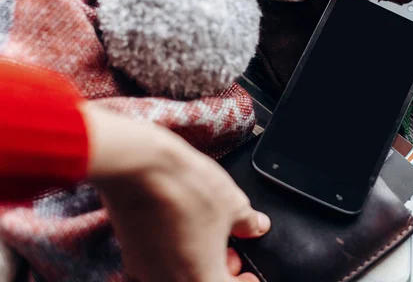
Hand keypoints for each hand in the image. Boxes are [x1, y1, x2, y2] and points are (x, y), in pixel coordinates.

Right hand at [81, 103, 269, 281]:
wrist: (139, 167)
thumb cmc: (185, 188)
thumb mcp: (233, 204)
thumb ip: (248, 224)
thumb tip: (256, 226)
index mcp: (201, 281)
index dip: (245, 281)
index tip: (249, 274)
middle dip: (221, 271)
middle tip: (230, 251)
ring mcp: (145, 272)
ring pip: (179, 277)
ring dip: (198, 263)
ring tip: (207, 235)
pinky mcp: (131, 254)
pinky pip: (158, 265)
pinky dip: (175, 254)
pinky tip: (183, 229)